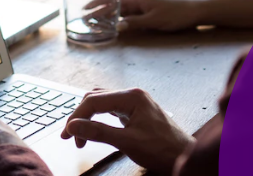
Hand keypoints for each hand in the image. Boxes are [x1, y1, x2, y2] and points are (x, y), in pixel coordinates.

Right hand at [61, 88, 191, 173]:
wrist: (184, 157)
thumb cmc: (163, 149)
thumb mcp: (127, 142)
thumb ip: (98, 132)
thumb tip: (74, 126)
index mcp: (132, 97)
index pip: (94, 101)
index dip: (77, 117)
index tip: (68, 133)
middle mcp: (133, 95)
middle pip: (95, 98)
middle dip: (80, 117)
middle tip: (71, 136)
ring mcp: (135, 103)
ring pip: (102, 103)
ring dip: (88, 117)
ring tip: (80, 135)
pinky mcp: (136, 112)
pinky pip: (110, 109)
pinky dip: (99, 119)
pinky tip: (95, 129)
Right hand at [87, 0, 202, 32]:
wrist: (195, 11)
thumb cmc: (175, 14)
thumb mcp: (154, 21)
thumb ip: (135, 23)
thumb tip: (117, 26)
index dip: (97, 2)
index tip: (85, 8)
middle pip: (114, 3)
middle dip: (99, 10)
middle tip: (85, 19)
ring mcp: (143, 5)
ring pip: (121, 9)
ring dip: (108, 14)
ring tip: (96, 23)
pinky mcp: (149, 11)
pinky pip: (129, 14)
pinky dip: (120, 18)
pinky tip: (115, 24)